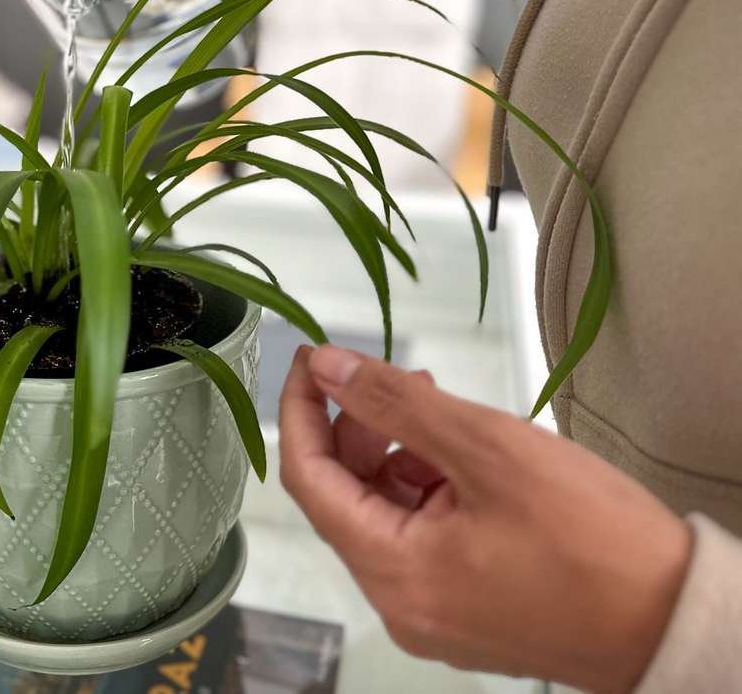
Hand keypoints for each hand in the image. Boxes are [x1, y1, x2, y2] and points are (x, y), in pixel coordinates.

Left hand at [279, 345, 691, 692]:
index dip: (302, 411)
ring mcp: (433, 612)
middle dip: (357, 428)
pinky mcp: (466, 608)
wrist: (679, 622)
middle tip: (395, 378)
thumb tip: (329, 368)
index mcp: (392, 571)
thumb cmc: (596, 543)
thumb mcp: (489, 450)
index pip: (307, 478)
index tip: (312, 359)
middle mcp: (399, 603)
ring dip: (396, 454)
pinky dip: (428, 488)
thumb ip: (398, 404)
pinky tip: (462, 455)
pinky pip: (421, 537)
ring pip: (384, 514)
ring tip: (439, 409)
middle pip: (343, 497)